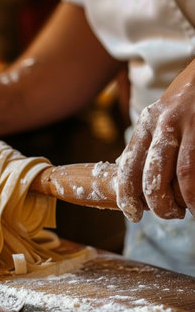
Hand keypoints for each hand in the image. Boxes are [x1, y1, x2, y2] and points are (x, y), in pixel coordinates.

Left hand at [117, 59, 194, 221]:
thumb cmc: (190, 97)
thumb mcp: (161, 114)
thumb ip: (145, 141)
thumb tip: (124, 168)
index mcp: (147, 123)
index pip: (128, 168)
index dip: (127, 197)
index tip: (132, 214)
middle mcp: (165, 123)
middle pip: (152, 177)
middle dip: (158, 204)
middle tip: (168, 214)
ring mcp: (191, 124)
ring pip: (182, 175)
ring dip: (184, 201)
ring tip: (188, 211)